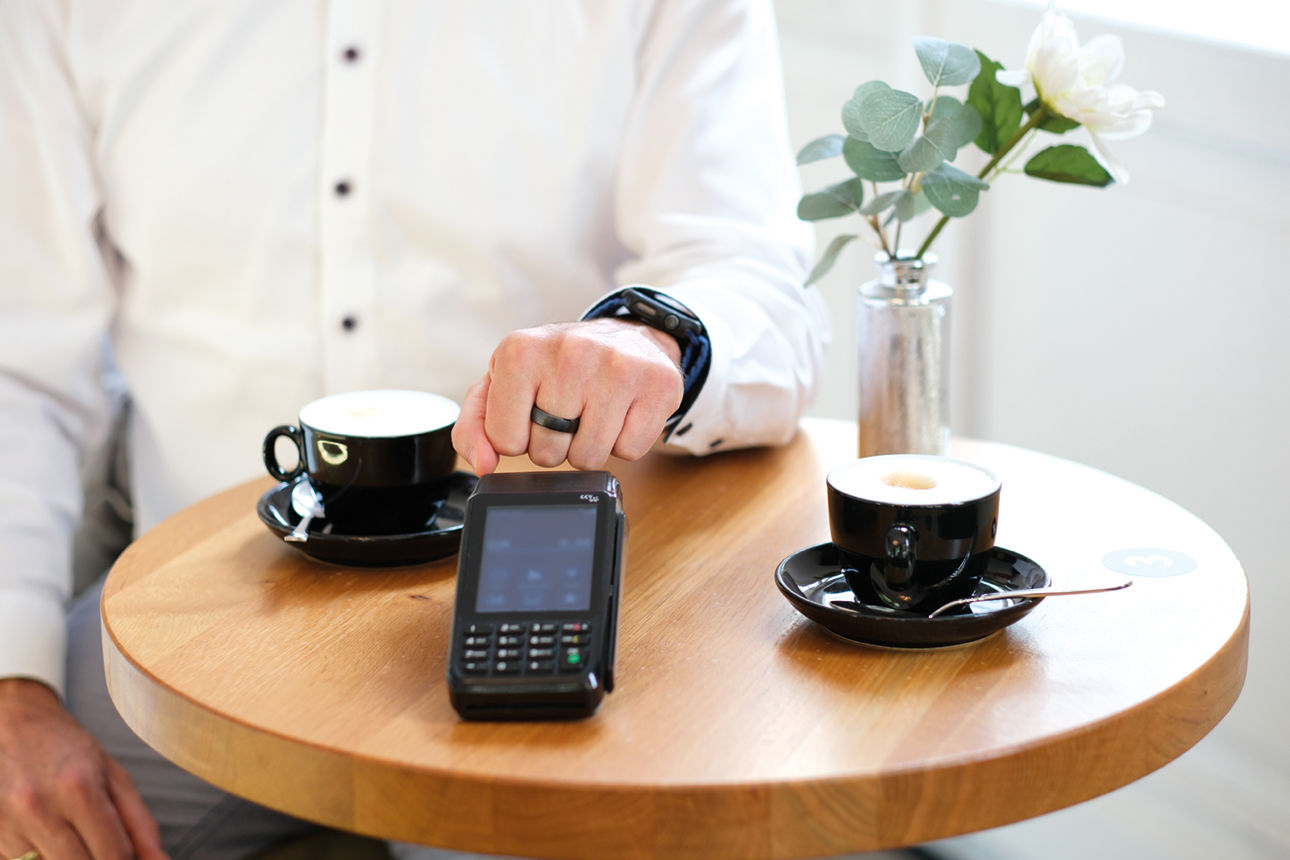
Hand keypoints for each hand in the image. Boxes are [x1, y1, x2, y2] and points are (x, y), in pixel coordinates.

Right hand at [0, 679, 167, 859]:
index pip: (114, 854)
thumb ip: (139, 823)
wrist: (14, 725)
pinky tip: (51, 836)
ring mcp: (10, 825)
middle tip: (107, 847)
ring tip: (78, 837)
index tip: (131, 855)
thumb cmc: (68, 749)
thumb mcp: (113, 775)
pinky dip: (44, 858)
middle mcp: (40, 808)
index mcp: (80, 788)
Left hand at [453, 318, 683, 474]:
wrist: (627, 337)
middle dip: (555, 443)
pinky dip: (624, 441)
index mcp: (520, 350)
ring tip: (593, 411)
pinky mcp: (658, 384)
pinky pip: (630, 452)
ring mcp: (618, 367)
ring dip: (589, 445)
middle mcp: (569, 352)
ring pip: (589, 458)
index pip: (505, 441)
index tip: (532, 410)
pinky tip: (622, 411)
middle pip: (548, 454)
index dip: (518, 437)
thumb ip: (475, 426)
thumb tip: (483, 465)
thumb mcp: (504, 383)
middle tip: (568, 410)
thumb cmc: (558, 366)